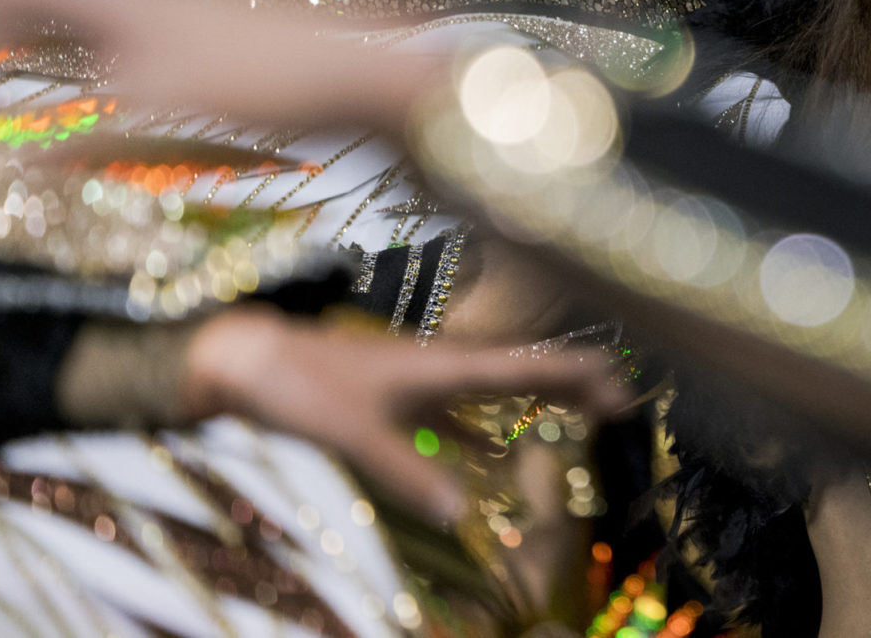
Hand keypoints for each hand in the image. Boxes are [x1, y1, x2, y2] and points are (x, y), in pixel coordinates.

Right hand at [0, 0, 437, 133]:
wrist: (351, 68)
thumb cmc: (261, 77)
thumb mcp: (156, 108)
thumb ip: (75, 132)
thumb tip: (11, 161)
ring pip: (57, 2)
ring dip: (7, 20)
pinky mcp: (182, 26)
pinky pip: (92, 22)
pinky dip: (52, 37)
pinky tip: (51, 62)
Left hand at [179, 307, 631, 523]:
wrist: (246, 359)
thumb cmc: (299, 385)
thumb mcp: (353, 433)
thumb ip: (407, 471)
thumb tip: (460, 512)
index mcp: (443, 363)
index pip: (527, 364)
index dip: (577, 374)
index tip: (621, 384)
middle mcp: (442, 364)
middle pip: (526, 370)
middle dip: (575, 382)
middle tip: (624, 401)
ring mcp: (422, 378)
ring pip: (498, 386)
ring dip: (541, 397)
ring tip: (585, 410)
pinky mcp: (399, 395)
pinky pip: (461, 409)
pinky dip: (490, 425)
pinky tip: (499, 447)